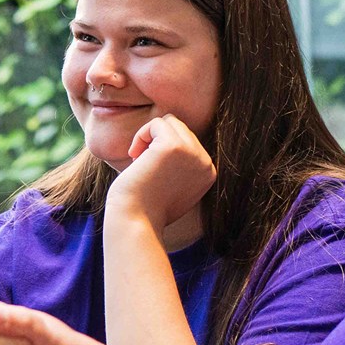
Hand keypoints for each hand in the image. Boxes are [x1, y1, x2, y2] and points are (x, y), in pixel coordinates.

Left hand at [105, 115, 214, 233]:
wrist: (137, 222)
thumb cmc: (147, 208)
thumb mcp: (174, 187)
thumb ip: (181, 166)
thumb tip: (175, 140)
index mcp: (208, 172)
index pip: (188, 142)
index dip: (165, 153)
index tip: (154, 175)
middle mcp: (205, 162)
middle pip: (180, 129)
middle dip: (157, 142)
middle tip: (144, 167)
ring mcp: (192, 153)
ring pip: (169, 122)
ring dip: (149, 137)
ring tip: (139, 161)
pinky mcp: (173, 146)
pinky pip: (156, 124)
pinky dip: (141, 136)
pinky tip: (135, 157)